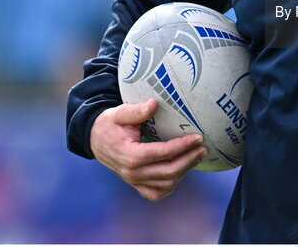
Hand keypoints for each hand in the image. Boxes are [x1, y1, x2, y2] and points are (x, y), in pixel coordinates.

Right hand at [90, 100, 207, 200]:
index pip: (163, 153)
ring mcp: (134, 181)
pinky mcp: (135, 184)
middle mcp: (132, 172)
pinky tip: (181, 172)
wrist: (94, 139)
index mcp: (130, 155)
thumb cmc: (109, 124)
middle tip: (203, 148)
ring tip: (196, 156)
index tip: (198, 137)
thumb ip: (137, 110)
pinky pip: (156, 192)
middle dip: (189, 160)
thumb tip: (154, 104)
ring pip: (165, 184)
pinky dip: (170, 185)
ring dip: (184, 172)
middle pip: (168, 172)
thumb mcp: (120, 113)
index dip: (183, 146)